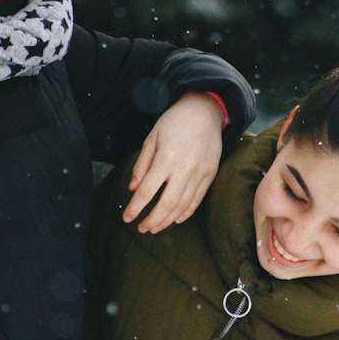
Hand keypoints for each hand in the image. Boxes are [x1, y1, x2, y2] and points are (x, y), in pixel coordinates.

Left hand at [123, 91, 223, 232]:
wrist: (204, 110)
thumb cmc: (174, 122)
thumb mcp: (151, 138)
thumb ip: (141, 165)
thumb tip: (132, 189)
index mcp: (166, 158)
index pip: (147, 191)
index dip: (135, 208)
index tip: (127, 218)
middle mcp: (184, 168)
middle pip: (166, 204)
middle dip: (151, 220)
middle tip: (141, 229)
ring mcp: (200, 173)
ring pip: (182, 205)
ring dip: (167, 220)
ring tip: (155, 227)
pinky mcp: (210, 174)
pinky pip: (198, 200)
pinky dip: (186, 212)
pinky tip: (175, 219)